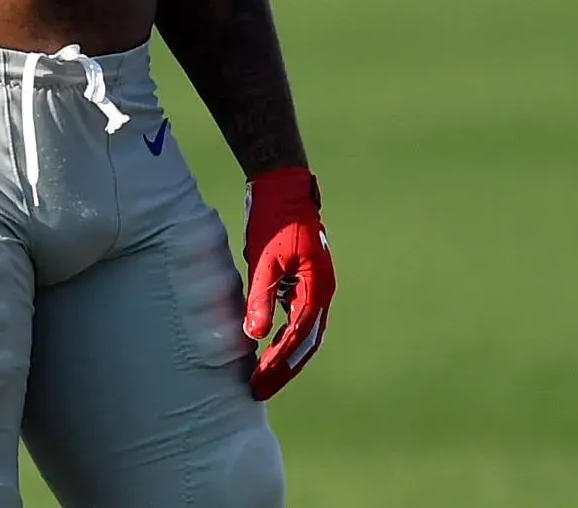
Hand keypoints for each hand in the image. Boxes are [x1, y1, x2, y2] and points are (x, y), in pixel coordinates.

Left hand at [243, 166, 334, 399]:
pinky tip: (266, 346)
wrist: (283, 187)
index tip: (258, 384)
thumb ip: (261, 297)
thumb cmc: (274, 219)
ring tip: (262, 376)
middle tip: (259, 390)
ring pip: (304, 333)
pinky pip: (298, 318)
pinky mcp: (305, 281)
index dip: (278, 364)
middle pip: (306, 343)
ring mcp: (316, 287)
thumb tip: (255, 336)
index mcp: (317, 288)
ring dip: (285, 355)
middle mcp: (322, 292)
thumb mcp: (264, 259)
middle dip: (283, 368)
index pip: (298, 338)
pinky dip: (285, 336)